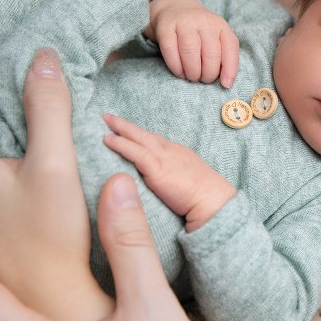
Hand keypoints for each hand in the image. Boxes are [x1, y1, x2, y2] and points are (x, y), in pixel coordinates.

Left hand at [102, 114, 235, 231]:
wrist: (215, 203)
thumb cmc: (206, 199)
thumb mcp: (190, 182)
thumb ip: (173, 180)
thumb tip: (162, 185)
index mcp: (180, 155)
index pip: (156, 142)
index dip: (141, 136)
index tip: (129, 132)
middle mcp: (172, 152)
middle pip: (146, 135)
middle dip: (127, 126)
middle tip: (110, 118)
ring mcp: (165, 158)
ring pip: (139, 138)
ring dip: (121, 129)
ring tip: (105, 122)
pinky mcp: (158, 169)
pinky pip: (136, 152)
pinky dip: (121, 144)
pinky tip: (108, 140)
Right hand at [144, 0, 238, 86]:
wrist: (175, 8)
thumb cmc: (200, 31)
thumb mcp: (216, 37)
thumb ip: (224, 55)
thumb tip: (227, 82)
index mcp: (220, 25)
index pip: (230, 47)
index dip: (229, 69)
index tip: (225, 84)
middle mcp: (204, 21)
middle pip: (210, 53)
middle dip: (208, 74)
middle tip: (203, 79)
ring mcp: (184, 23)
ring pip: (190, 52)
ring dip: (193, 72)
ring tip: (192, 77)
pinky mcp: (165, 28)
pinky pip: (171, 51)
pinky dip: (176, 67)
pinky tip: (180, 72)